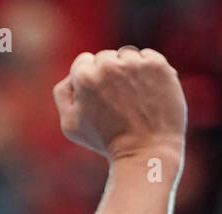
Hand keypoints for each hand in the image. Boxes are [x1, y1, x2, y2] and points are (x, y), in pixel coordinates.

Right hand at [53, 47, 185, 162]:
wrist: (145, 152)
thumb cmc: (106, 141)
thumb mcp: (70, 125)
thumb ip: (63, 94)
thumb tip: (73, 75)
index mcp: (85, 76)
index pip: (84, 62)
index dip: (90, 81)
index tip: (99, 99)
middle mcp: (109, 64)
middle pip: (105, 57)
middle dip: (108, 75)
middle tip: (117, 103)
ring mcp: (135, 63)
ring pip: (126, 55)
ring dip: (128, 70)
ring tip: (132, 98)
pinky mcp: (158, 65)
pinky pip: (147, 57)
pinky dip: (147, 71)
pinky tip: (147, 93)